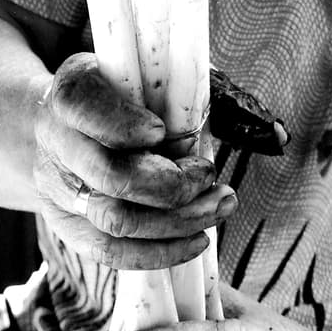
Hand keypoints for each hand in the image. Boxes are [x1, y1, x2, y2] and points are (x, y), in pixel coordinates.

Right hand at [33, 53, 236, 269]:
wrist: (60, 127)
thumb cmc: (118, 97)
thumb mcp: (141, 76)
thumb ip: (189, 90)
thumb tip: (275, 132)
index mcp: (68, 94)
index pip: (84, 108)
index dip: (124, 124)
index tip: (161, 132)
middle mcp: (56, 144)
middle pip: (109, 175)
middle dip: (171, 183)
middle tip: (209, 175)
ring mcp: (58, 191)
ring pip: (116, 220)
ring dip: (178, 220)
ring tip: (219, 206)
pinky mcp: (68, 227)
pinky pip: (111, 253)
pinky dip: (160, 252)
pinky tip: (197, 239)